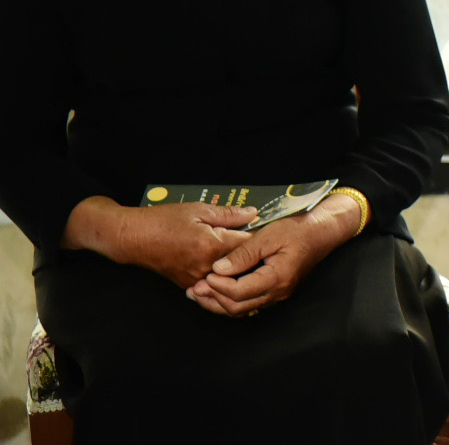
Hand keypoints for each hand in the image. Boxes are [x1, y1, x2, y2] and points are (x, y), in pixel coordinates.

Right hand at [100, 201, 257, 287]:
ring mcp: (197, 279)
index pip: (248, 245)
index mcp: (212, 246)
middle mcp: (206, 267)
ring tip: (248, 254)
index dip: (260, 237)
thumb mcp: (198, 210)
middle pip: (241, 264)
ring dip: (238, 265)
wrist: (133, 238)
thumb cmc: (163, 221)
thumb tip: (253, 214)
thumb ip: (229, 214)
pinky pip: (213, 281)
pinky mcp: (188, 284)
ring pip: (228, 275)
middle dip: (253, 253)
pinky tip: (227, 263)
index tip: (271, 231)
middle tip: (264, 244)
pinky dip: (222, 273)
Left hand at [189, 195, 357, 316]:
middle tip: (194, 288)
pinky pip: (248, 303)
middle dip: (213, 299)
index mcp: (277, 278)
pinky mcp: (275, 292)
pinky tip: (217, 291)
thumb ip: (243, 253)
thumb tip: (219, 269)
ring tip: (198, 293)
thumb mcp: (269, 235)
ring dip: (218, 303)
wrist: (321, 232)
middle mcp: (278, 292)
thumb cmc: (298, 230)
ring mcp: (277, 295)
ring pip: (242, 309)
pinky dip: (230, 300)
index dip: (219, 286)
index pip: (240, 292)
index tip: (206, 274)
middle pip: (238, 307)